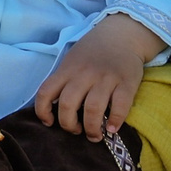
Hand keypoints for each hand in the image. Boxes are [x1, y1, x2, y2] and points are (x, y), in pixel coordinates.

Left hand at [34, 14, 159, 140]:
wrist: (121, 35)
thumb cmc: (92, 53)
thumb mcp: (71, 61)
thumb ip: (63, 80)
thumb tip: (54, 108)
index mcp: (66, 70)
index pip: (45, 92)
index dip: (42, 111)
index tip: (49, 122)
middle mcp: (84, 74)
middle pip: (68, 104)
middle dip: (69, 125)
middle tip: (75, 131)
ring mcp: (106, 78)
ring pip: (92, 108)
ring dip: (91, 128)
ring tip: (94, 136)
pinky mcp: (127, 83)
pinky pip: (120, 106)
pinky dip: (115, 121)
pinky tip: (112, 129)